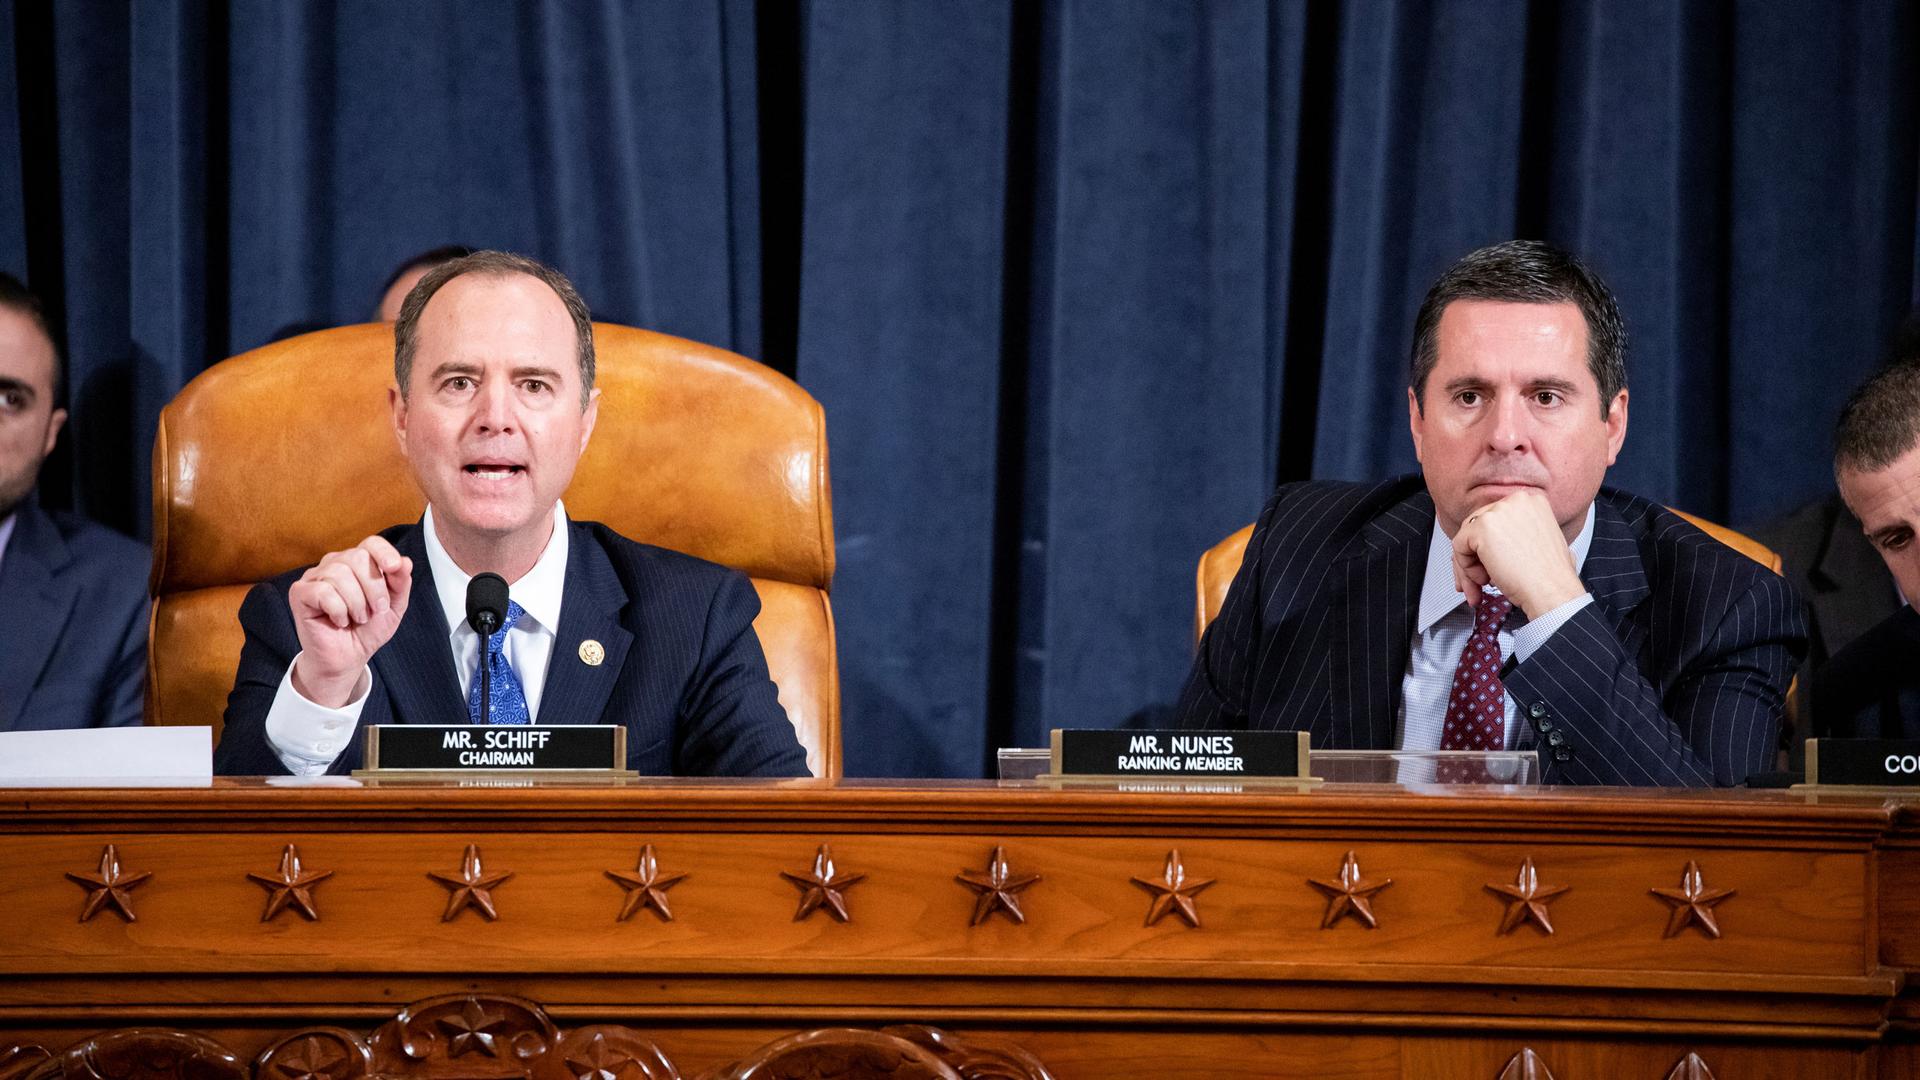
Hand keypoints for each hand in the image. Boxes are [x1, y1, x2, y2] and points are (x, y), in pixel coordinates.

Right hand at [288, 536, 412, 706]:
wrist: (347, 659)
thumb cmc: (368, 630)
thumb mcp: (394, 607)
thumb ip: (400, 583)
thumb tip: (405, 560)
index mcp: (358, 563)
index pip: (371, 543)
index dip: (384, 552)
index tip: (394, 567)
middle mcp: (334, 564)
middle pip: (358, 557)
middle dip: (374, 588)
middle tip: (375, 611)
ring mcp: (314, 576)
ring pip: (339, 574)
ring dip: (356, 603)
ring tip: (357, 618)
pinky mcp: (299, 592)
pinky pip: (323, 592)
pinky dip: (338, 610)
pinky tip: (339, 621)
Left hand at [1450, 490, 1586, 618]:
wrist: (1553, 591)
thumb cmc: (1549, 576)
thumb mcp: (1537, 542)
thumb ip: (1513, 534)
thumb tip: (1486, 542)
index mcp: (1532, 501)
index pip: (1495, 521)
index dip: (1488, 548)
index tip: (1488, 566)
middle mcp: (1516, 500)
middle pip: (1477, 528)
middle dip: (1474, 560)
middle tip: (1478, 582)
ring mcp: (1499, 511)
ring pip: (1466, 538)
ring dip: (1469, 568)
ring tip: (1481, 586)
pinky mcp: (1482, 526)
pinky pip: (1458, 546)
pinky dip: (1466, 568)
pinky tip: (1485, 578)